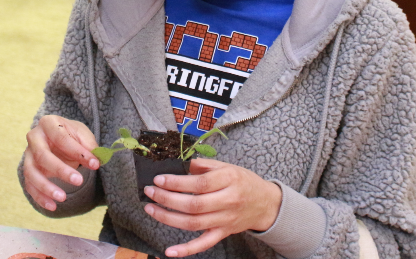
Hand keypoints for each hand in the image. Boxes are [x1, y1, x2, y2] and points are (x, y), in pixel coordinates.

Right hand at [22, 115, 99, 211]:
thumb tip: (95, 159)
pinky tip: (52, 206)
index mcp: (48, 123)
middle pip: (42, 155)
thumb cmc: (71, 135)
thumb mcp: (83, 135)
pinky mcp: (27, 170)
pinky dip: (39, 197)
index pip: (61, 138)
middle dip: (60, 170)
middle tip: (78, 181)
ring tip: (62, 198)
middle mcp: (34, 137)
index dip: (78, 151)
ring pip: (31, 172)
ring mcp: (28, 155)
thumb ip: (89, 146)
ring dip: (46, 187)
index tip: (95, 164)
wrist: (58, 138)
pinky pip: (29, 185)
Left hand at [143, 158, 282, 256]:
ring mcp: (225, 220)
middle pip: (194, 204)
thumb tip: (179, 164)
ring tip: (151, 209)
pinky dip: (186, 250)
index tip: (159, 179)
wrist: (265, 204)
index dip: (176, 182)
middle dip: (167, 199)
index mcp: (229, 179)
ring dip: (168, 218)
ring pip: (194, 223)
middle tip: (150, 192)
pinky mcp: (223, 233)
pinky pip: (203, 244)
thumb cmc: (243, 182)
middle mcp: (228, 201)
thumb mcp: (227, 166)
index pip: (199, 183)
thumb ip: (204, 165)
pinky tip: (170, 251)